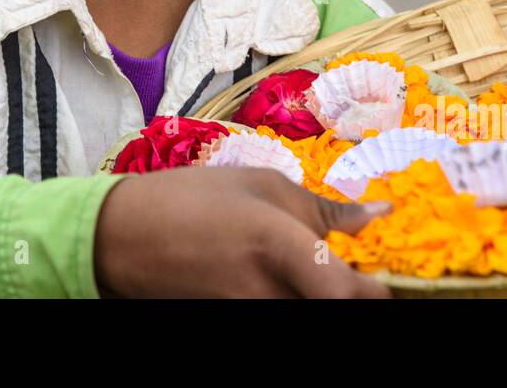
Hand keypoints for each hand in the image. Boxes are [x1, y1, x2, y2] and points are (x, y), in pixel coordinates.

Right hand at [94, 167, 391, 297]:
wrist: (125, 239)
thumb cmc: (194, 199)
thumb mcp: (261, 186)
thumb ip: (323, 208)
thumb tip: (379, 215)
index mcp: (279, 246)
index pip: (347, 293)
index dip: (374, 294)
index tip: (382, 283)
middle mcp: (268, 292)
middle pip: (332, 308)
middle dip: (348, 294)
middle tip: (350, 276)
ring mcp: (249, 314)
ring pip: (306, 310)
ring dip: (317, 293)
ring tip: (308, 271)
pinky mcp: (233, 321)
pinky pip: (280, 310)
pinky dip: (290, 296)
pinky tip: (281, 280)